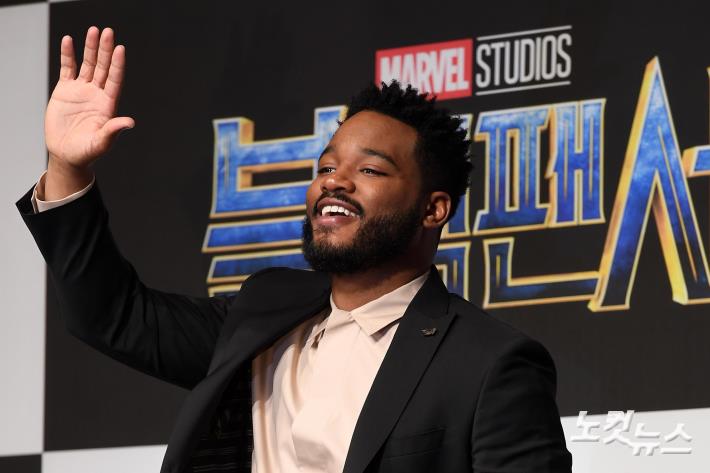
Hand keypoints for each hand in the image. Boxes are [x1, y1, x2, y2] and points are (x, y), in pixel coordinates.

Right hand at [43, 26, 133, 198]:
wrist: (67, 154)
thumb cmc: (87, 151)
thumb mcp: (101, 142)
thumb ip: (113, 130)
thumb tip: (130, 122)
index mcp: (108, 104)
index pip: (115, 80)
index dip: (118, 65)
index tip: (120, 50)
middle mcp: (97, 94)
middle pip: (104, 68)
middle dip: (106, 50)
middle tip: (108, 32)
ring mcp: (82, 90)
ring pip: (88, 64)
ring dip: (90, 48)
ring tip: (93, 31)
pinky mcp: (65, 90)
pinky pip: (68, 68)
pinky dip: (68, 55)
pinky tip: (69, 41)